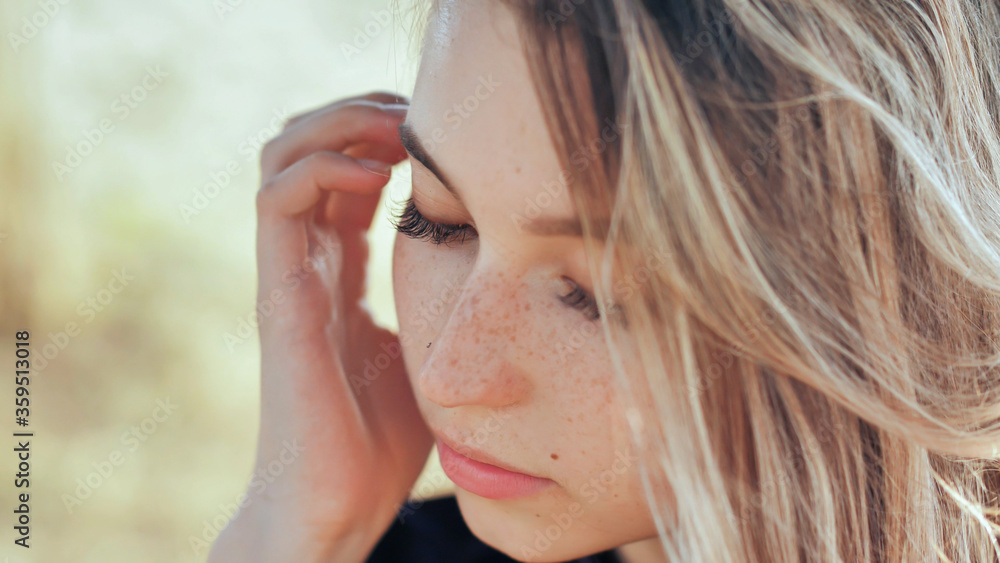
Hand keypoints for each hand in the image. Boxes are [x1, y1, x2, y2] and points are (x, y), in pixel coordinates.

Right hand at [209, 92, 432, 562]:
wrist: (337, 505)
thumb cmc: (381, 443)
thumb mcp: (427, 353)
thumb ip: (437, 307)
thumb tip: (487, 277)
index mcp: (341, 272)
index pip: (348, 176)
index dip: (384, 138)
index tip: (439, 131)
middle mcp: (309, 263)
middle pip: (307, 149)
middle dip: (358, 115)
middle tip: (414, 114)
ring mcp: (288, 275)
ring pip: (281, 157)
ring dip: (337, 125)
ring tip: (393, 132)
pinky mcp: (279, 295)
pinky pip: (279, 201)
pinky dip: (324, 168)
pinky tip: (378, 177)